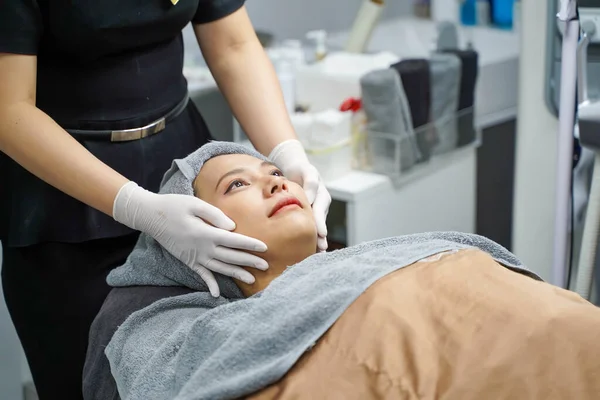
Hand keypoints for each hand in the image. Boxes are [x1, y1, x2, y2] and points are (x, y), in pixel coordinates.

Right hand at [113, 182, 267, 296]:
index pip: (233, 241)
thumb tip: (232, 227)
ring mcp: (194, 257)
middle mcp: (201, 248)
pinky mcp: (188, 260)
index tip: (264, 248)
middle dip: (249, 261)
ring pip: (219, 268)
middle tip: (266, 265)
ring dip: (236, 274)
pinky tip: (217, 294)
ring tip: (251, 279)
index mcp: (205, 233)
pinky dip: (210, 284)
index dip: (250, 245)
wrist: (151, 216)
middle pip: (230, 257)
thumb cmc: (174, 206)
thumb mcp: (195, 204)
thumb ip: (215, 215)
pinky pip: (201, 275)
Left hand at [269, 140, 331, 250]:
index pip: (320, 210)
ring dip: (317, 241)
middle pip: (321, 223)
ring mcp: (316, 212)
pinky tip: (309, 251)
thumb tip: (310, 198)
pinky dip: (310, 239)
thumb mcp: (307, 171)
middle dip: (321, 237)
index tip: (321, 234)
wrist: (296, 169)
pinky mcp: (309, 216)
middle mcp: (321, 206)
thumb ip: (311, 183)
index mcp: (322, 196)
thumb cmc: (301, 169)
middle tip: (321, 249)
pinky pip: (310, 228)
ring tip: (317, 254)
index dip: (320, 223)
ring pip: (317, 228)